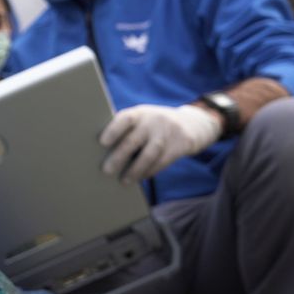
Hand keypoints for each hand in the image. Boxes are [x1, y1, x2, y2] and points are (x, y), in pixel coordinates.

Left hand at [100, 104, 223, 182]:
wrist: (192, 123)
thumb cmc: (155, 125)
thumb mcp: (144, 118)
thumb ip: (127, 128)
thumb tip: (102, 149)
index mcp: (140, 113)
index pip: (125, 118)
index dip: (113, 130)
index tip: (102, 143)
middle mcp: (153, 121)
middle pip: (133, 140)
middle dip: (119, 157)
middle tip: (106, 171)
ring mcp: (168, 132)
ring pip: (149, 154)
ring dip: (135, 170)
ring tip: (124, 181)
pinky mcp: (180, 144)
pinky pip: (162, 161)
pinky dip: (150, 171)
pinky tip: (141, 177)